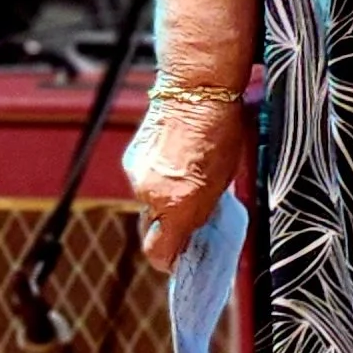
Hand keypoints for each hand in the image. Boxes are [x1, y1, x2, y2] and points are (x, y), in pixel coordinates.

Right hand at [123, 93, 243, 277]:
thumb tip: (193, 225)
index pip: (158, 253)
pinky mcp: (130, 159)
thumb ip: (203, 209)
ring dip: (162, 198)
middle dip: (167, 227)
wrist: (196, 92)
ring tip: (184, 176)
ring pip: (147, 202)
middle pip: (151, 228)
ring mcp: (137, 177)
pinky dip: (154, 177)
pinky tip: (173, 159)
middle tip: (187, 216)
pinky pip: (142, 180)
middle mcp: (152, 196)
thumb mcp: (222, 181)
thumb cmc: (220, 134)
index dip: (168, 260)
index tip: (178, 259)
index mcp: (178, 207)